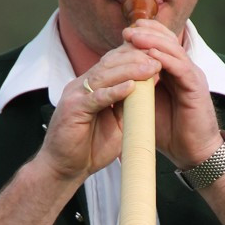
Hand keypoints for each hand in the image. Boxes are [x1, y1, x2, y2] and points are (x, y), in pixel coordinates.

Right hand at [37, 43, 161, 180]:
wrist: (64, 168)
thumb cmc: (89, 147)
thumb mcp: (115, 122)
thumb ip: (127, 105)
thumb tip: (147, 91)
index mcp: (91, 86)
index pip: (114, 61)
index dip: (135, 56)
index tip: (159, 55)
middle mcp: (82, 86)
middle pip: (110, 63)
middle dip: (136, 58)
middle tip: (160, 58)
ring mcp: (75, 95)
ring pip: (104, 75)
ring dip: (130, 70)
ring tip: (151, 68)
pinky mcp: (73, 109)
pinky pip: (96, 97)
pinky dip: (114, 92)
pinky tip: (131, 87)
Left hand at [123, 19, 221, 167]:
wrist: (192, 153)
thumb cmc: (169, 132)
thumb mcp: (145, 107)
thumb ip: (133, 91)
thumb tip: (110, 83)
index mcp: (173, 72)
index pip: (160, 44)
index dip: (145, 34)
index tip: (125, 32)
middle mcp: (184, 70)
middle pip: (168, 41)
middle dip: (148, 32)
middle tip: (127, 29)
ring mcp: (192, 76)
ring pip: (173, 50)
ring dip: (153, 41)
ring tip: (134, 36)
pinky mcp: (197, 88)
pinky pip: (181, 67)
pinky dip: (166, 59)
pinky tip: (151, 53)